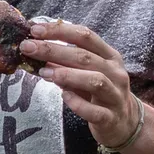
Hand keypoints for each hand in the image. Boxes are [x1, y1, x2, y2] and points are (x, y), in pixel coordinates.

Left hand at [20, 22, 139, 149]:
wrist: (125, 123)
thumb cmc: (100, 92)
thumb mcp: (86, 72)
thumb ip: (65, 62)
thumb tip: (35, 50)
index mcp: (109, 56)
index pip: (85, 36)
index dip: (59, 30)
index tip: (34, 30)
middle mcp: (115, 72)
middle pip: (85, 57)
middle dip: (53, 50)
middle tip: (28, 48)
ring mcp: (115, 95)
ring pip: (95, 81)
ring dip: (66, 74)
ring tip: (43, 72)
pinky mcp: (110, 118)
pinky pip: (94, 111)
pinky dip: (77, 103)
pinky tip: (64, 96)